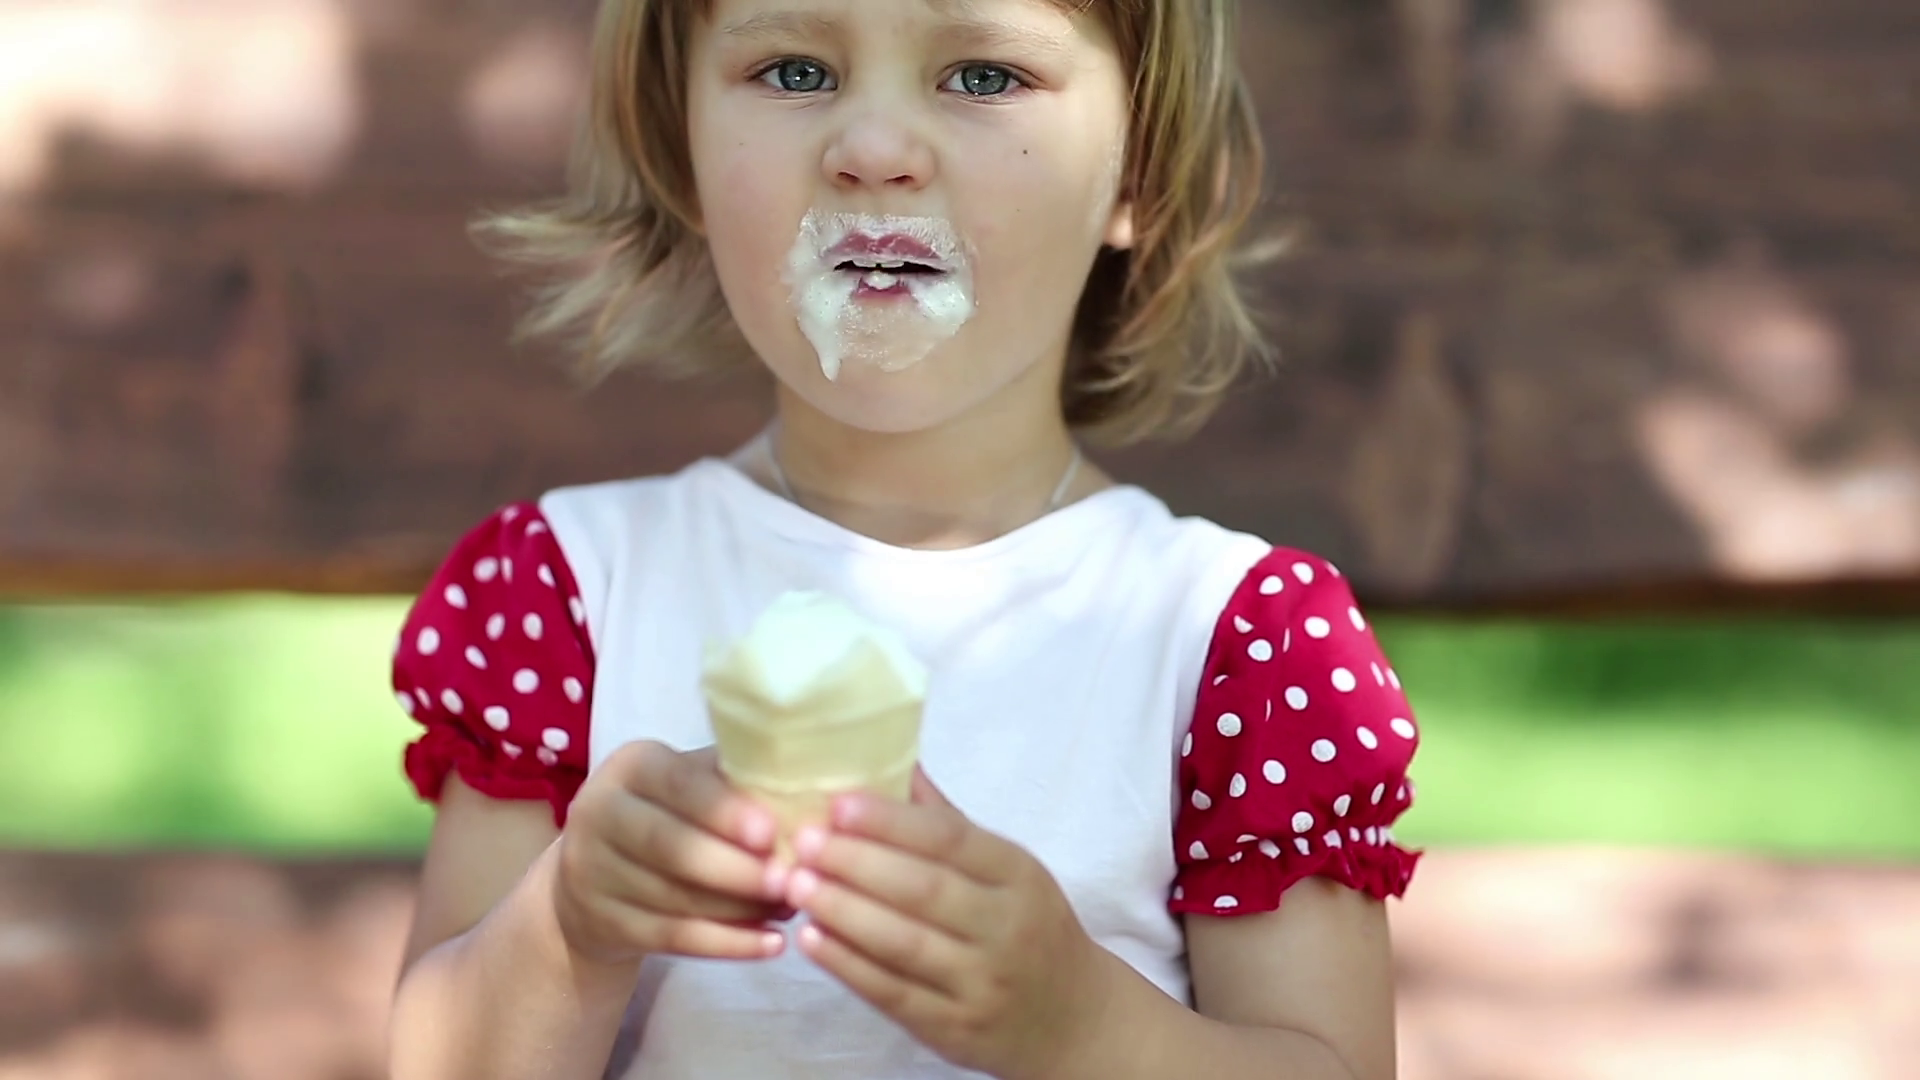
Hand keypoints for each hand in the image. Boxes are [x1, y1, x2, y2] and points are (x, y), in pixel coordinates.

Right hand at [550, 741, 792, 965]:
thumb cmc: (671, 812)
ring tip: (791, 908)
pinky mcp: (602, 921)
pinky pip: (672, 938)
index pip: (678, 784)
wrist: (595, 869)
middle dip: (736, 868)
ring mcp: (592, 871)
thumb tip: (812, 798)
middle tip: (791, 881)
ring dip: (741, 909)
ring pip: (675, 898)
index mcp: (631, 766)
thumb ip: (740, 784)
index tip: (770, 832)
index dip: (723, 810)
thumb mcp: (694, 783)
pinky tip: (771, 943)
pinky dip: (727, 944)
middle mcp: (599, 813)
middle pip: (671, 847)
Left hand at [785, 769, 1113, 1079]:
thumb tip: (899, 763)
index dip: (891, 822)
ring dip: (843, 912)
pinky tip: (812, 939)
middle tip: (804, 841)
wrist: (1072, 1020)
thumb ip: (951, 826)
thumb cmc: (1029, 930)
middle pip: (924, 890)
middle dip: (857, 863)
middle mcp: (1005, 927)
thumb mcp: (1010, 872)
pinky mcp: (954, 1028)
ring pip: (904, 943)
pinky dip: (848, 966)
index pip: (951, 840)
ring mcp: (980, 982)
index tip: (839, 803)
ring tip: (795, 884)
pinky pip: (893, 993)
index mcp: (1018, 876)